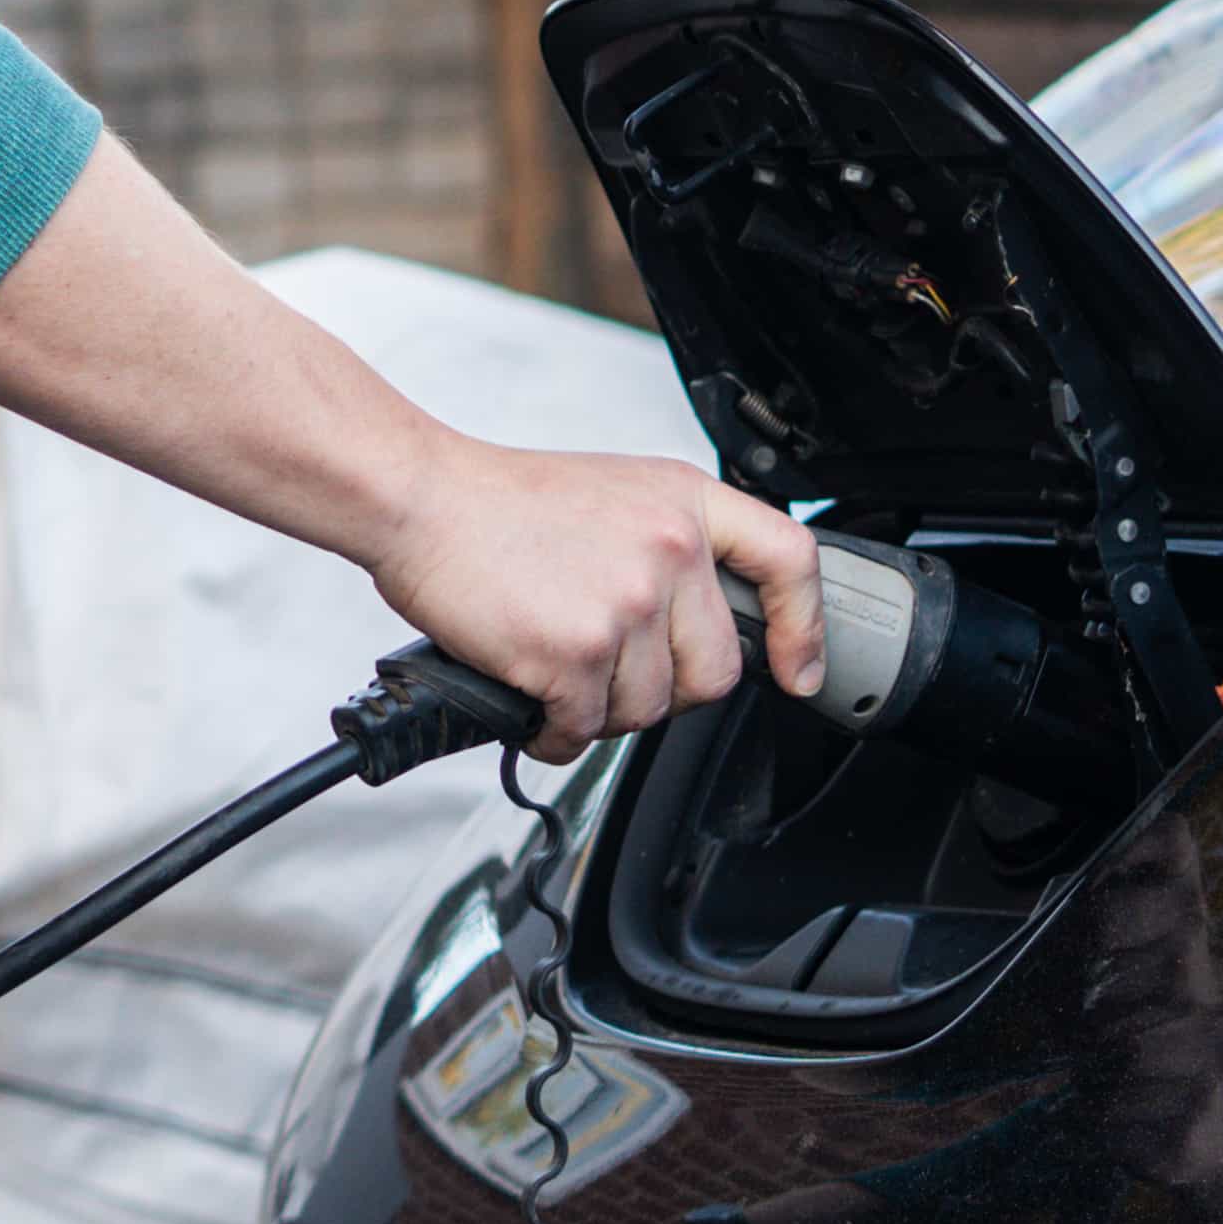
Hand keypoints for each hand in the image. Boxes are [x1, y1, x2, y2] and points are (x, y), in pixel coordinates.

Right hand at [361, 430, 822, 757]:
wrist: (419, 497)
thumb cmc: (499, 502)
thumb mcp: (615, 492)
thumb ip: (670, 544)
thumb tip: (697, 623)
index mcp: (685, 501)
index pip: (789, 562)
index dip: (803, 627)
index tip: (798, 671)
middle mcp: (669, 549)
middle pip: (715, 670)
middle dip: (665, 690)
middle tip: (609, 671)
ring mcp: (626, 604)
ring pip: (647, 709)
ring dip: (599, 710)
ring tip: (554, 670)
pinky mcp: (576, 653)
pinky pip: (585, 731)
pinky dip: (553, 731)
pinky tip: (527, 697)